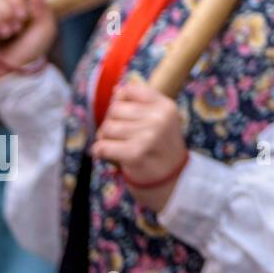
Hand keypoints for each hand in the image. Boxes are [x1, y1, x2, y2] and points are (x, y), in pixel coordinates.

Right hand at [0, 0, 56, 79]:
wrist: (17, 72)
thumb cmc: (33, 50)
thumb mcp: (45, 28)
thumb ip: (41, 5)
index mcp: (17, 7)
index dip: (15, 0)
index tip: (23, 17)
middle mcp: (1, 11)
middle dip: (7, 13)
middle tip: (14, 30)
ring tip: (4, 34)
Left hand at [91, 80, 187, 212]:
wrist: (173, 182)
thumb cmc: (161, 149)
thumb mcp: (161, 121)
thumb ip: (141, 104)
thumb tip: (117, 90)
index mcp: (166, 106)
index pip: (129, 91)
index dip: (120, 103)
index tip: (127, 118)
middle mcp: (160, 118)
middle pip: (115, 109)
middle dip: (112, 123)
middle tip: (122, 137)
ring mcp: (149, 136)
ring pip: (107, 128)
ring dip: (106, 139)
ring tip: (118, 147)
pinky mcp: (135, 154)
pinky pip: (102, 146)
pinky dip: (100, 152)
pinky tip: (110, 157)